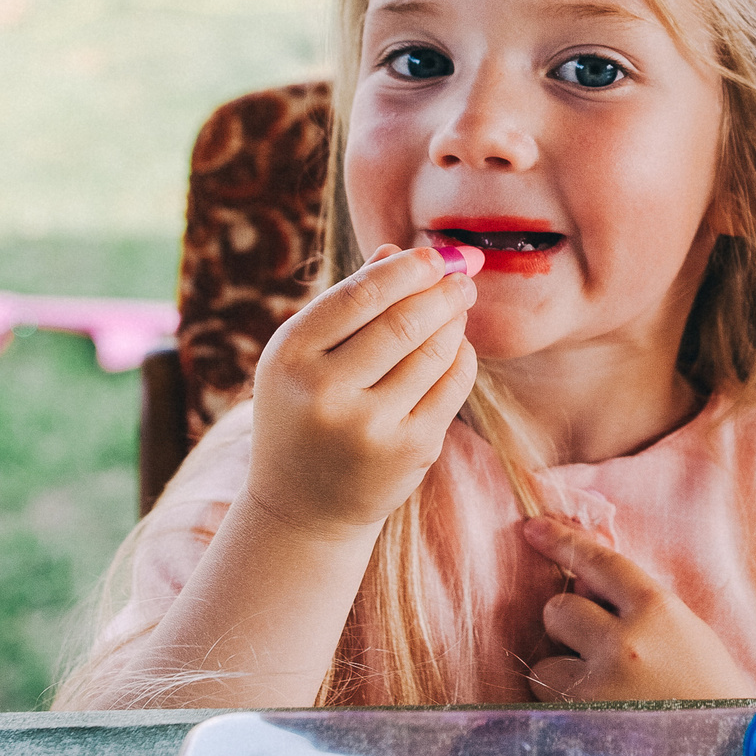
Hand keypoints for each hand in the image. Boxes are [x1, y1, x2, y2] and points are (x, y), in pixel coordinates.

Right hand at [248, 243, 481, 533]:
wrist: (303, 505)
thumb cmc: (305, 411)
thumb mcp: (305, 356)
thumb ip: (347, 302)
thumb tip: (397, 249)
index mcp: (290, 356)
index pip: (360, 295)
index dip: (407, 269)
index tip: (435, 255)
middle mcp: (324, 393)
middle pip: (402, 322)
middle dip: (443, 291)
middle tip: (465, 274)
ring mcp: (368, 427)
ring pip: (433, 354)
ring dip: (455, 320)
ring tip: (460, 303)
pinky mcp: (408, 451)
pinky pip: (450, 388)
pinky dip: (461, 358)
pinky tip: (458, 346)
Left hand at [520, 516, 755, 701]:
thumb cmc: (712, 698)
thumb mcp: (688, 636)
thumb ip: (639, 609)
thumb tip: (583, 586)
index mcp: (658, 610)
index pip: (600, 561)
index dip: (563, 541)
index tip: (532, 528)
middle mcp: (625, 641)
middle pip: (559, 609)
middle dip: (570, 629)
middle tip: (598, 655)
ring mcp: (600, 685)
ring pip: (545, 663)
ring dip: (563, 675)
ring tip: (604, 698)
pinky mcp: (580, 725)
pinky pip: (547, 705)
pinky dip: (562, 710)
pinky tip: (597, 722)